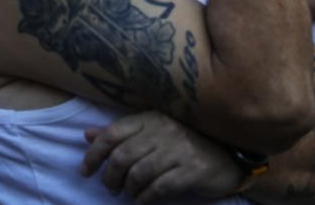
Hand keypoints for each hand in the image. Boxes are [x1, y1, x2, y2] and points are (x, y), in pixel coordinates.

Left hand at [81, 110, 239, 202]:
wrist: (229, 156)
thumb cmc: (185, 144)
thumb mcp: (152, 132)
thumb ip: (121, 133)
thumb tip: (87, 135)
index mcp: (151, 118)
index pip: (113, 133)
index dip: (94, 154)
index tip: (85, 170)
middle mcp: (163, 130)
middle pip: (122, 156)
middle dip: (110, 177)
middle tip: (110, 188)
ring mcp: (179, 150)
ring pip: (139, 174)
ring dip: (128, 190)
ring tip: (129, 195)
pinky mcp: (191, 170)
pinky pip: (159, 188)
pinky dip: (145, 199)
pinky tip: (143, 202)